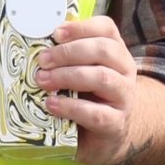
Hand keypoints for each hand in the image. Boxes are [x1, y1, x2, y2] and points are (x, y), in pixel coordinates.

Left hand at [35, 16, 164, 164]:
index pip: (106, 29)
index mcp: (116, 53)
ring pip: (102, 78)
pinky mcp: (116, 123)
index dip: (81, 27)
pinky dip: (70, 107)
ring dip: (67, 76)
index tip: (56, 33)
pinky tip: (51, 104)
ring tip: (43, 81)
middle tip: (43, 61)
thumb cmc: (89, 98)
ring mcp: (124, 98)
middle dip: (69, 52)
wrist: (106, 136)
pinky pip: (95, 113)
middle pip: (104, 50)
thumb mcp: (81, 72)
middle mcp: (125, 71)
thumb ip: (67, 57)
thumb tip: (39, 42)